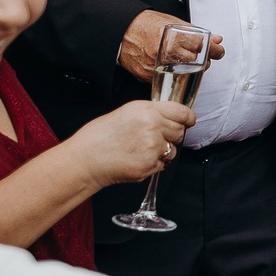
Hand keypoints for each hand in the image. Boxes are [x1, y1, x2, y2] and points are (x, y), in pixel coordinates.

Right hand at [70, 97, 194, 184]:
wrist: (86, 159)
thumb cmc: (100, 136)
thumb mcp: (127, 113)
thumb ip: (151, 113)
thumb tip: (170, 116)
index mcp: (147, 110)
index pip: (181, 112)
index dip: (188, 118)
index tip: (189, 121)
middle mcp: (153, 127)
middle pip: (179, 131)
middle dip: (171, 135)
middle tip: (152, 138)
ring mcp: (153, 147)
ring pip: (172, 150)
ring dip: (163, 151)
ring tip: (140, 150)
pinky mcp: (150, 165)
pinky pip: (162, 164)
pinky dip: (153, 164)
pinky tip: (136, 159)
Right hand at [120, 10, 222, 82]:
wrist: (122, 31)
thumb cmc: (147, 24)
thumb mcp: (174, 22)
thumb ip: (196, 32)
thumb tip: (217, 39)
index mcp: (175, 37)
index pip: (204, 47)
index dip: (215, 50)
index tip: (218, 51)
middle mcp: (168, 53)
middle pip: (198, 64)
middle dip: (204, 61)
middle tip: (203, 57)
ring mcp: (158, 66)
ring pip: (185, 75)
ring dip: (190, 70)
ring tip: (187, 61)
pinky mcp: (148, 76)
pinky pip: (168, 79)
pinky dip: (173, 74)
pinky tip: (171, 66)